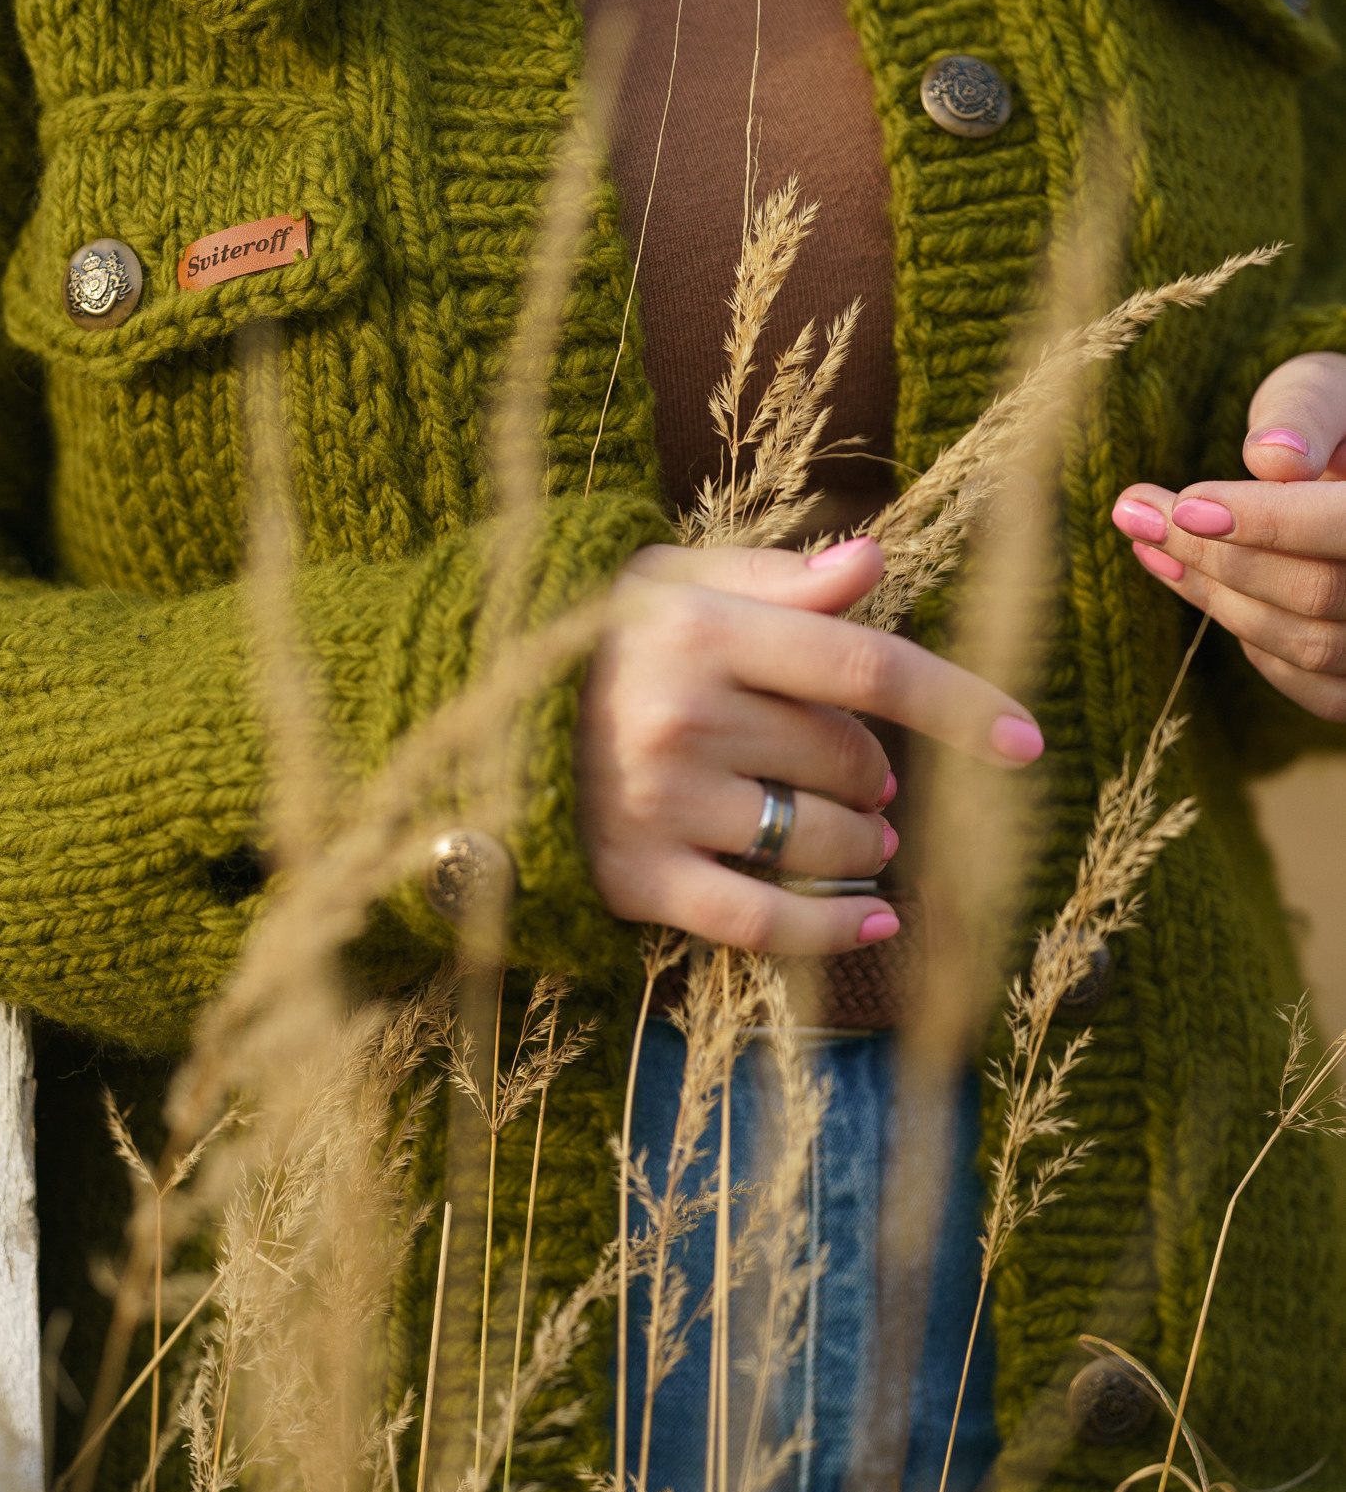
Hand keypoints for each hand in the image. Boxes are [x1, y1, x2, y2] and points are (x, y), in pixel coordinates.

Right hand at [576, 535, 1045, 960]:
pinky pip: (763, 921)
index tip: (1025, 738)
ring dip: (862, 840)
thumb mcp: (668, 582)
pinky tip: (876, 918)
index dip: (956, 702)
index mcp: (698, 629)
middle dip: (873, 766)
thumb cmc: (593, 642)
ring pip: (817, 837)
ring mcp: (656, 803)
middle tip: (856, 767)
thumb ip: (775, 577)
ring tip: (862, 831)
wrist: (467, 721)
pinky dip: (832, 927)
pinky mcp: (635, 878)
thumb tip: (874, 563)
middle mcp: (679, 715)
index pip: (863, 665)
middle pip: (845, 756)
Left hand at [1112, 349, 1345, 720]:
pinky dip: (1253, 644)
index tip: (1185, 507)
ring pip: (1309, 644)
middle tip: (1137, 515)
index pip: (1344, 524)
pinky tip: (1205, 590)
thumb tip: (1270, 456)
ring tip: (1151, 547)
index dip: (1266, 521)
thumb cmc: (1339, 424)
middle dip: (1216, 558)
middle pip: (1319, 592)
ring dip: (1216, 598)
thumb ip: (1305, 413)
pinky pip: (1314, 686)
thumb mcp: (1330, 392)